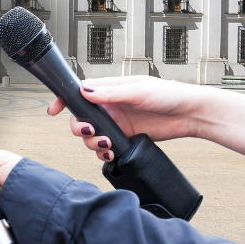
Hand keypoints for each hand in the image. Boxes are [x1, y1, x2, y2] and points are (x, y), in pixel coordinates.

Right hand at [47, 75, 212, 161]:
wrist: (191, 115)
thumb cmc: (169, 95)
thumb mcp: (138, 91)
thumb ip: (111, 93)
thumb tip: (84, 92)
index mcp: (110, 89)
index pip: (79, 93)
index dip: (64, 101)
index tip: (53, 110)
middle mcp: (110, 106)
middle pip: (81, 118)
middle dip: (80, 127)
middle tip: (90, 132)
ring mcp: (117, 123)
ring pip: (91, 135)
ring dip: (92, 143)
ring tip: (105, 145)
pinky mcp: (126, 138)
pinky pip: (106, 147)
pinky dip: (103, 153)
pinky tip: (110, 154)